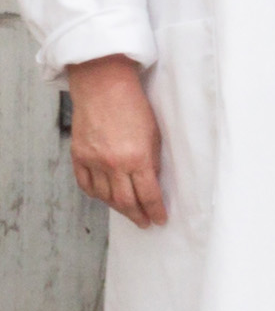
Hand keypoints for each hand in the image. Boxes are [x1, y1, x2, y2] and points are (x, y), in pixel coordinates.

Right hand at [63, 55, 164, 226]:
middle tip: (144, 222)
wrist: (103, 88)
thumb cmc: (134, 107)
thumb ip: (151, 161)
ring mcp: (93, 161)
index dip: (155, 210)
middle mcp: (113, 164)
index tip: (160, 219)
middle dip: (137, 215)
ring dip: (117, 208)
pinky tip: (105, 198)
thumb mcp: (154, 134)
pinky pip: (86, 184)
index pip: (148, 194)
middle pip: (125, 201)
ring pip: (104, 196)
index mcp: (137, 158)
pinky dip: (96, 194)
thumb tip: (151, 183)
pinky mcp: (78, 156)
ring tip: (128, 211)